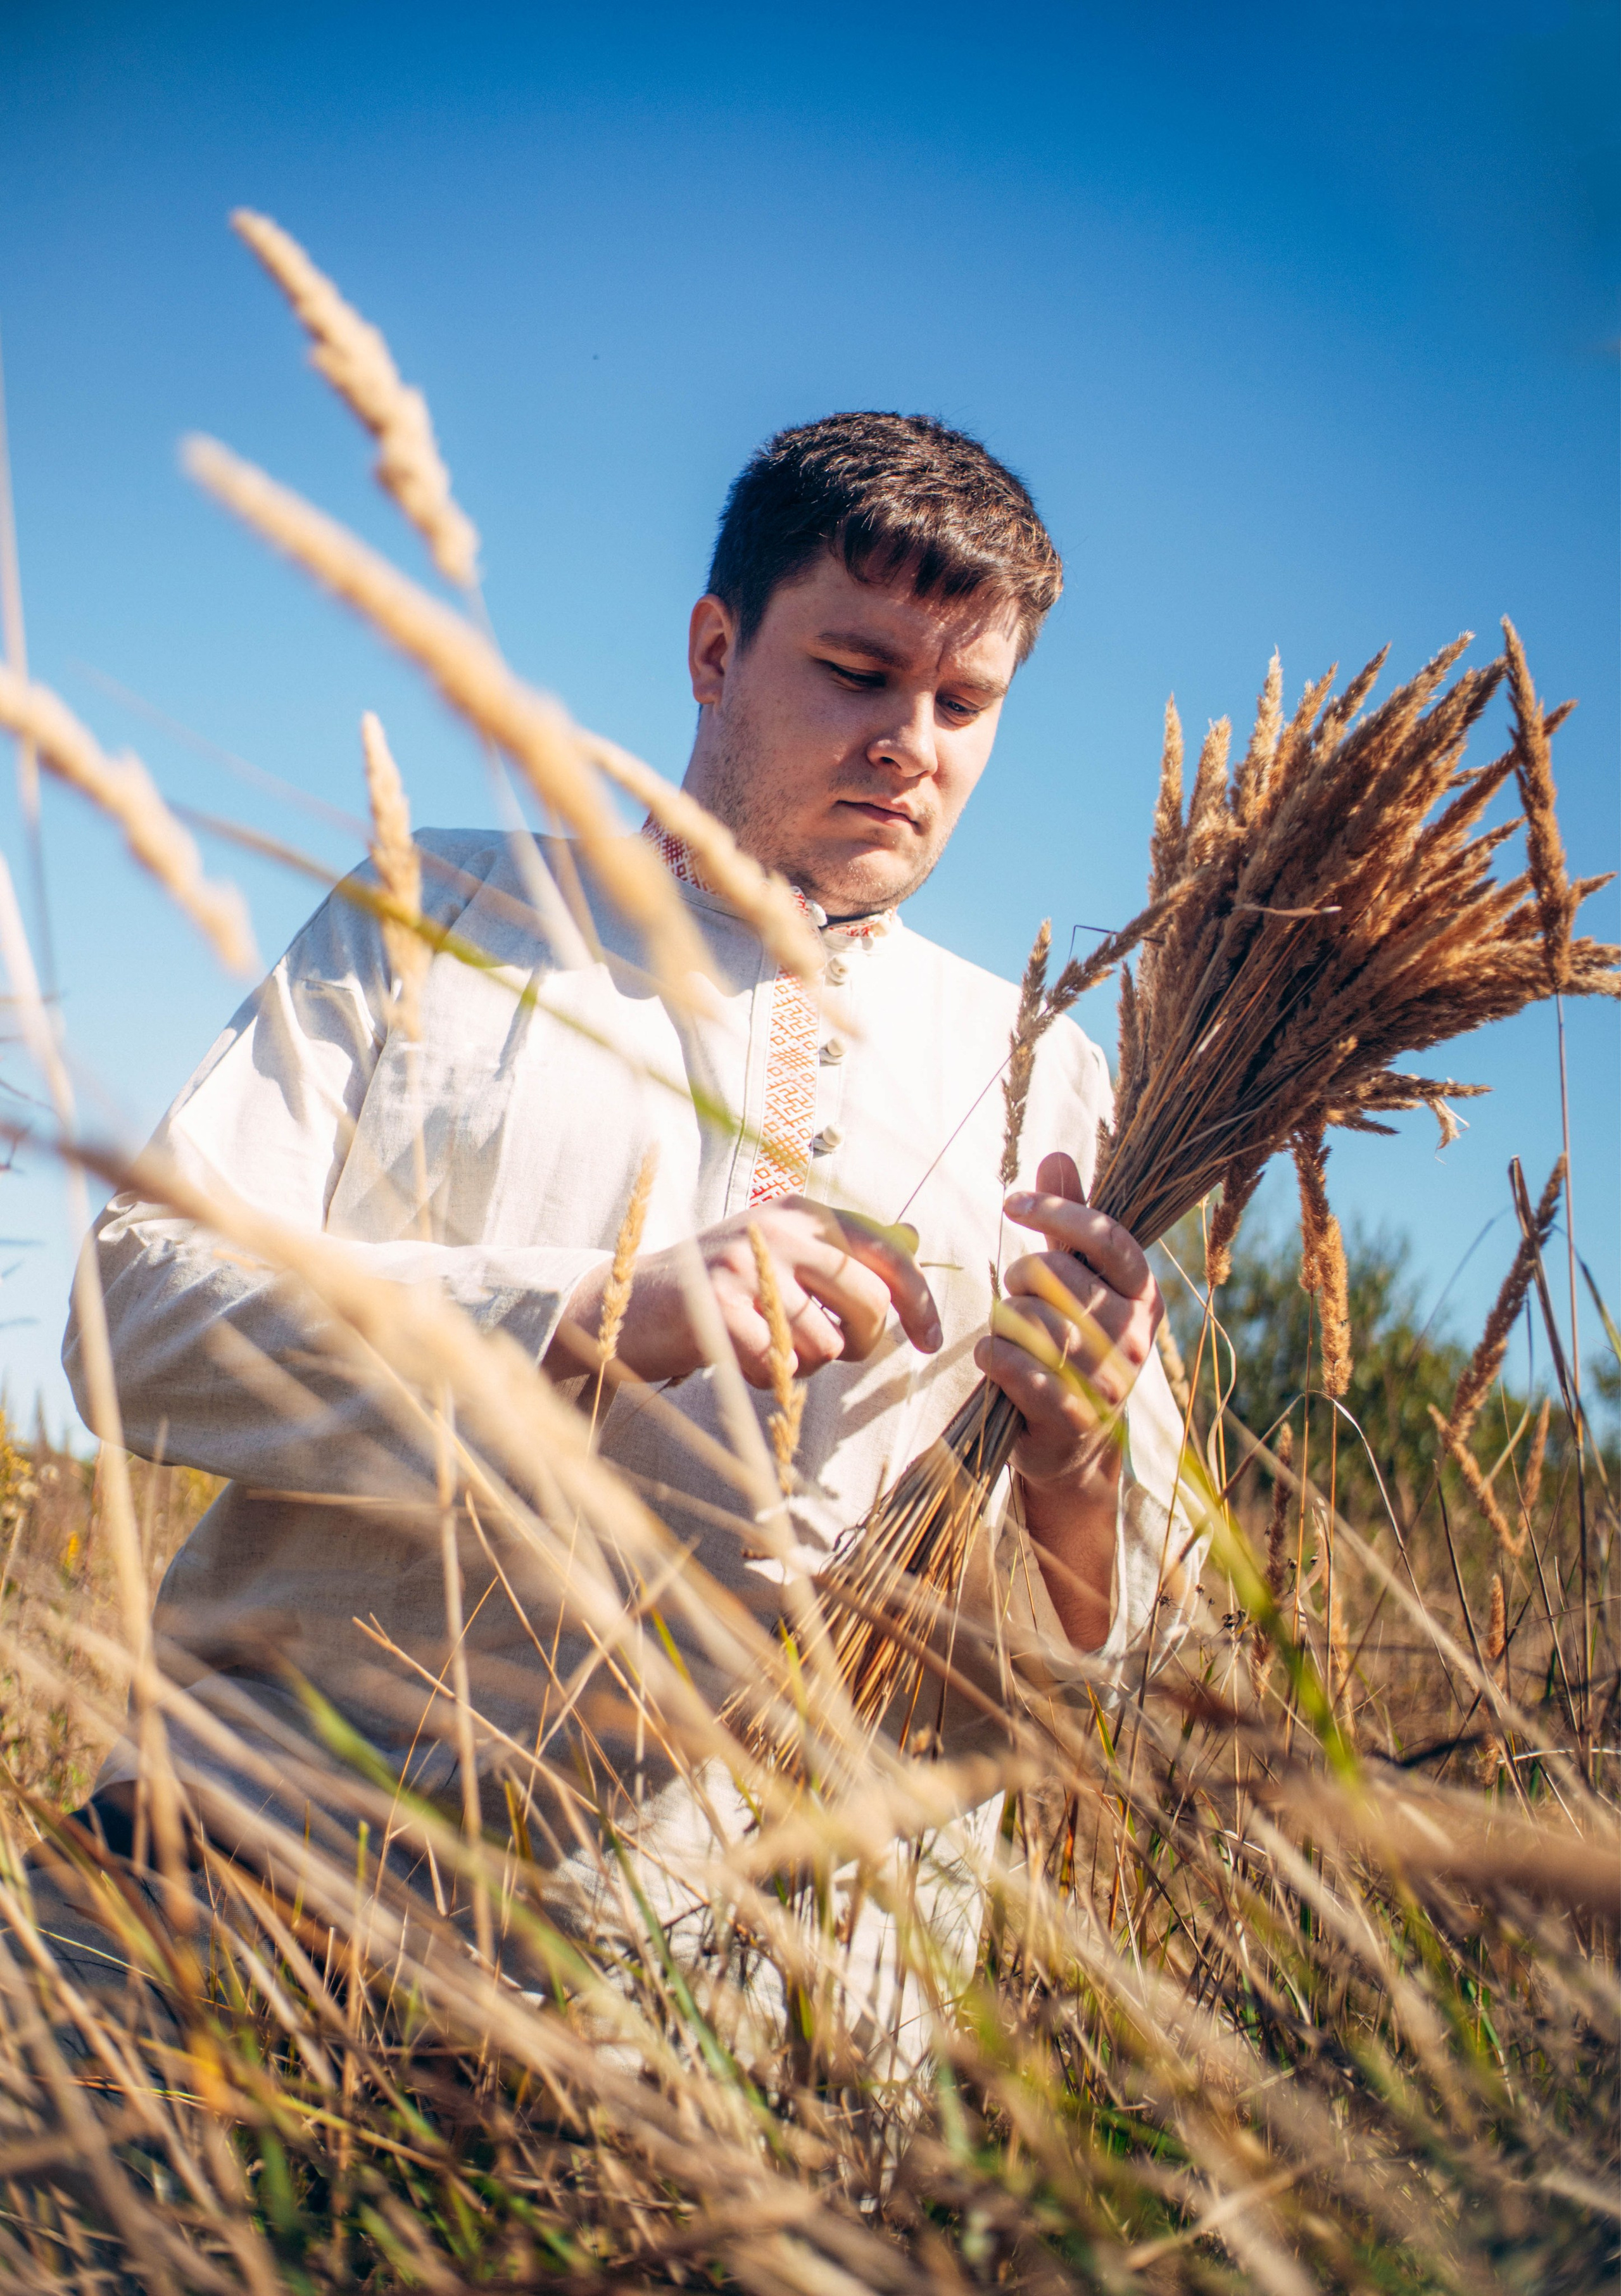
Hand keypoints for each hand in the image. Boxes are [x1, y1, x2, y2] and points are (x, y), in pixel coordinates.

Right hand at [548, 1196, 941, 1389]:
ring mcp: (747, 1264)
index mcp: (802, 1214)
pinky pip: (780, 1366)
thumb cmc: (715, 1291)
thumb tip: (911, 1252)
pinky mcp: (719, 1306)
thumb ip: (839, 1259)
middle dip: (860, 1343)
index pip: (885, 1255)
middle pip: (868, 1304)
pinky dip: (768, 1378)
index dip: (917, 1302)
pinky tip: (739, 1360)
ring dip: (804, 1366)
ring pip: (826, 1345)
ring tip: (764, 1347)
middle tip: (828, 1352)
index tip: (932, 1340)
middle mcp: (780, 1229)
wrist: (620, 1304)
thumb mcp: (778, 1256)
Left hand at [974, 1151, 1161, 1484]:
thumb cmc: (1073, 1344)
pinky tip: (993, 1359)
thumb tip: (1057, 1154)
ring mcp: (1108, 1381)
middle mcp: (1135, 1337)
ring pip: (1030, 1320)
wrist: (1075, 1444)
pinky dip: (991, 1355)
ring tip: (1009, 1333)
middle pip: (1055, 1276)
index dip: (1058, 1211)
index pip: (1108, 1237)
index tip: (1012, 1202)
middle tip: (1016, 1293)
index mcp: (1144, 1295)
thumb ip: (1069, 1220)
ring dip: (1002, 1321)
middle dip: (1019, 1276)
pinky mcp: (1072, 1417)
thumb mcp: (1078, 1281)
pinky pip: (1014, 1365)